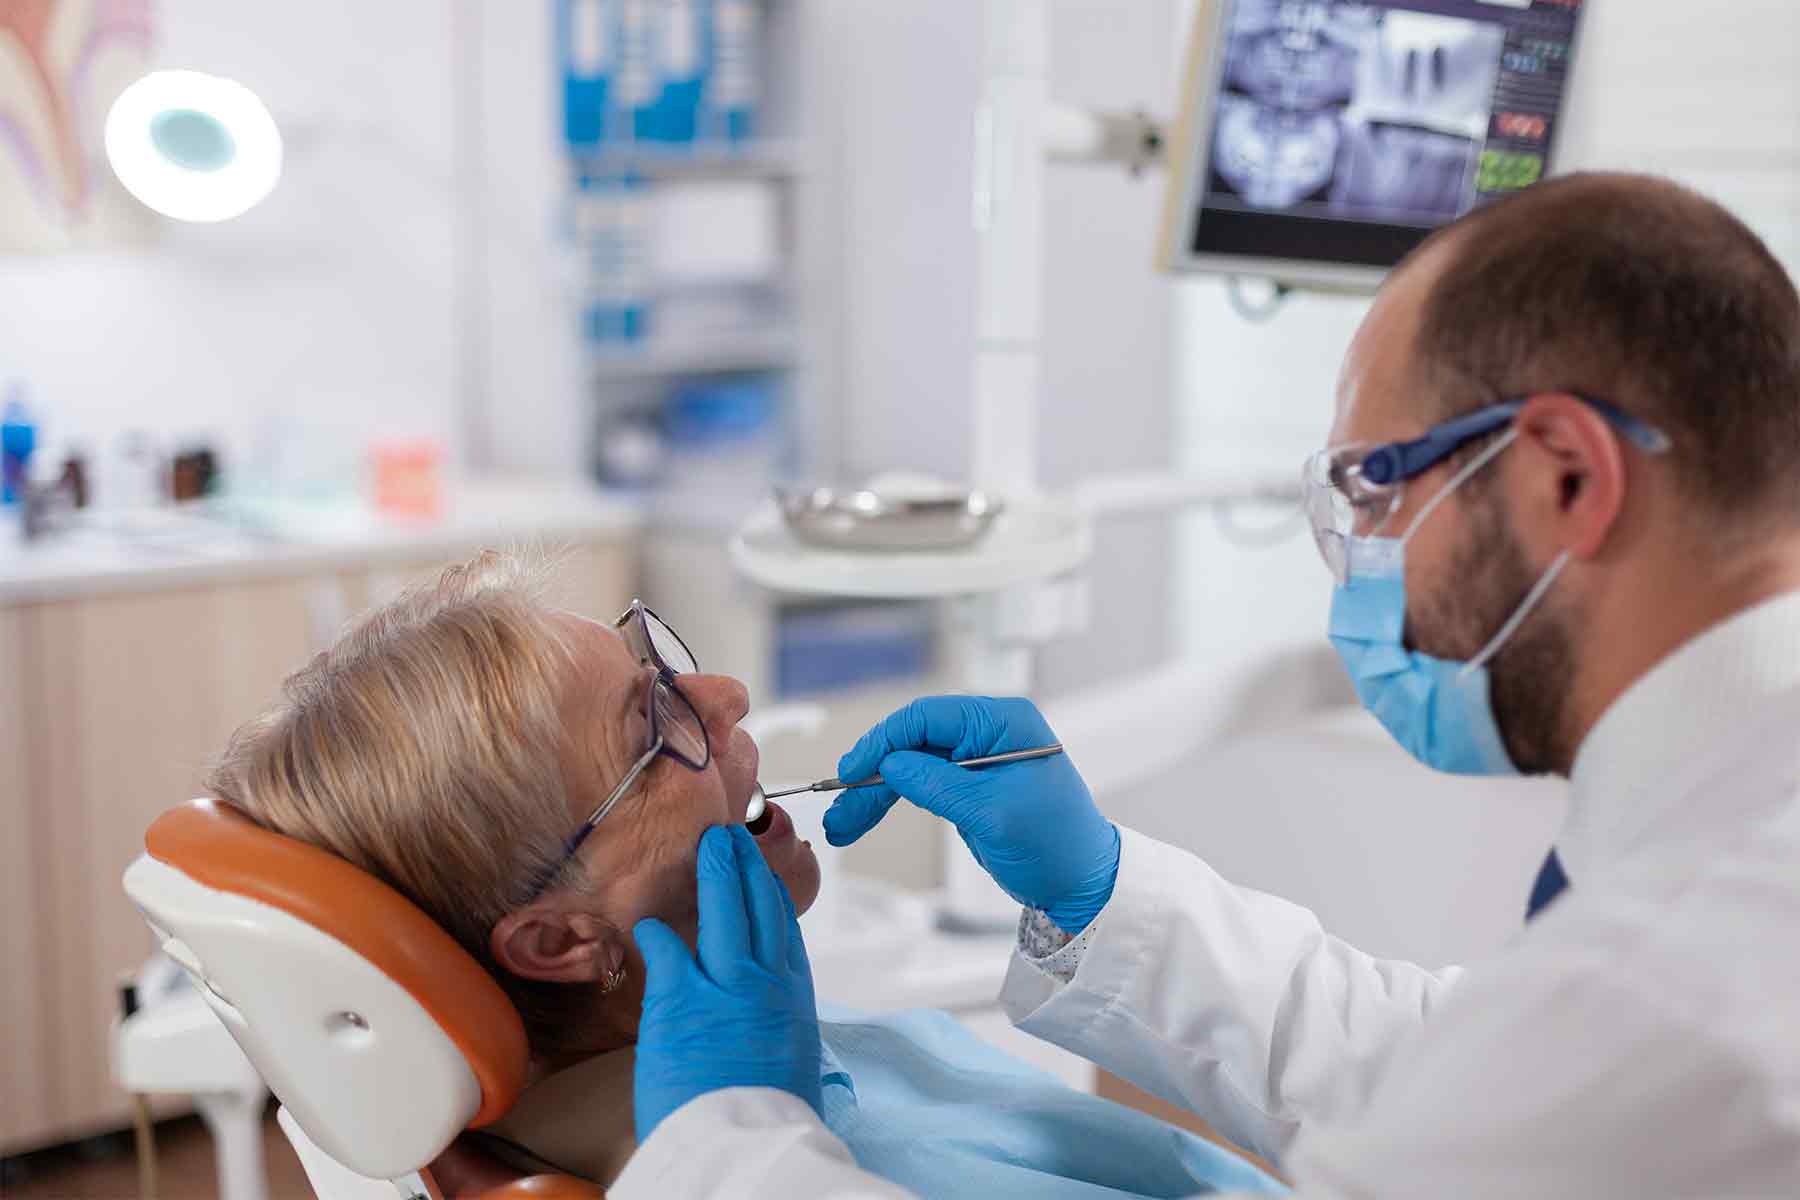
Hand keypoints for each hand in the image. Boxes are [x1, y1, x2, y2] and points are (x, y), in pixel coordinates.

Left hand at [632, 824, 821, 1142]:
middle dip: (745, 866)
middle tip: (733, 839)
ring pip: (723, 910)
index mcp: (795, 1001)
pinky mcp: (682, 1000)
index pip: (784, 933)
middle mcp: (766, 983)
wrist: (746, 1144)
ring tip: (709, 845)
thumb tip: (774, 1035)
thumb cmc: (769, 1118)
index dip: (771, 897)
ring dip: (716, 871)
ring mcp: (725, 986)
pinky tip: (647, 921)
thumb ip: (781, 1035)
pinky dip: (656, 933)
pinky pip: (666, 950)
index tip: (762, 876)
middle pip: (757, 907)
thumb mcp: (794, 1067)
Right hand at [823, 696, 1118, 933]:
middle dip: (873, 774)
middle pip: (912, 742)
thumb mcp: (993, 814)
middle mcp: (988, 733)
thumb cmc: (1057, 845)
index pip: (928, 716)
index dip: (884, 741)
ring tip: (842, 825)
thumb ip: (938, 784)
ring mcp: (976, 760)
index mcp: (1004, 723)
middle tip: (840, 807)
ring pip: (909, 766)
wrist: (1084, 884)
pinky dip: (890, 802)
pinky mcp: (967, 787)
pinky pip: (919, 786)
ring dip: (873, 794)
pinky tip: (862, 819)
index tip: (851, 769)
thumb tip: (889, 763)